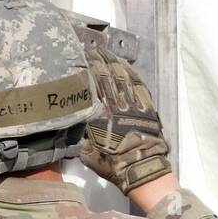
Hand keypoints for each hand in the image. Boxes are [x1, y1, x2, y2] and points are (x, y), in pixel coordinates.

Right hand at [77, 29, 172, 192]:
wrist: (141, 168)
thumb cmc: (113, 163)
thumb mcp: (87, 152)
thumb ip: (79, 136)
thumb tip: (70, 126)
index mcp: (100, 115)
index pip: (93, 85)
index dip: (88, 69)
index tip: (82, 58)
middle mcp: (117, 106)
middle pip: (108, 77)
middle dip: (100, 61)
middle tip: (94, 50)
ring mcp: (134, 105)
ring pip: (124, 78)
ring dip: (116, 63)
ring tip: (108, 53)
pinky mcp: (147, 108)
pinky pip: (139, 86)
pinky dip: (132, 74)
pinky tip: (127, 66)